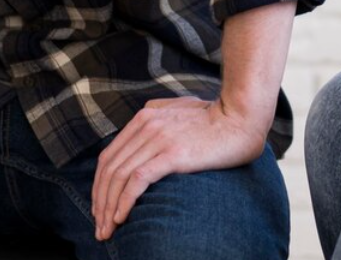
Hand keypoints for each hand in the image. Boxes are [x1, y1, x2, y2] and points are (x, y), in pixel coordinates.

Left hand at [91, 96, 266, 240]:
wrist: (240, 119)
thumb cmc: (216, 119)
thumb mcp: (179, 110)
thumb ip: (158, 117)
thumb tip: (144, 130)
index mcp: (144, 116)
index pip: (109, 156)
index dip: (100, 185)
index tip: (100, 208)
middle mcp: (146, 125)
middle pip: (109, 169)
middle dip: (100, 202)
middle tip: (100, 227)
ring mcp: (158, 139)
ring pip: (120, 177)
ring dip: (109, 208)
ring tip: (107, 230)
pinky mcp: (172, 154)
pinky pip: (138, 180)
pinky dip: (125, 201)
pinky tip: (121, 218)